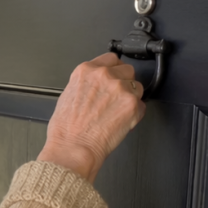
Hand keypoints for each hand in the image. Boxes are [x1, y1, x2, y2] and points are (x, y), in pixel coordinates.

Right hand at [37, 52, 145, 183]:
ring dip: (130, 98)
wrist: (73, 148)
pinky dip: (134, 115)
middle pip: (127, 70)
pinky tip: (120, 123)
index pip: (111, 59)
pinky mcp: (132, 104)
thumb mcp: (67, 96)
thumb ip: (86, 84)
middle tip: (114, 100)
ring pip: (137, 87)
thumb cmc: (66, 130)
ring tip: (115, 114)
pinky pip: (141, 106)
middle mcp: (104, 75)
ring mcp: (120, 88)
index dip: (113, 70)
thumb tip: (97, 86)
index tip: (113, 78)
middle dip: (123, 84)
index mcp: (86, 71)